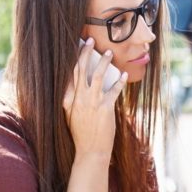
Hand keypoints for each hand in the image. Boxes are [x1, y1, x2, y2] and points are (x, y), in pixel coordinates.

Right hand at [62, 37, 127, 157]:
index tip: (78, 46)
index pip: (70, 74)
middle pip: (81, 70)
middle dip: (86, 53)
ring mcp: (92, 103)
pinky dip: (119, 81)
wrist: (90, 151)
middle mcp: (78, 99)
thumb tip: (75, 84)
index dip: (74, 58)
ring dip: (104, 62)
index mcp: (67, 100)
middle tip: (91, 40)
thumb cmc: (81, 134)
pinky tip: (124, 74)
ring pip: (98, 75)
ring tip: (109, 52)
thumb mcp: (70, 116)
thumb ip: (70, 99)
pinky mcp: (105, 108)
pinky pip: (114, 90)